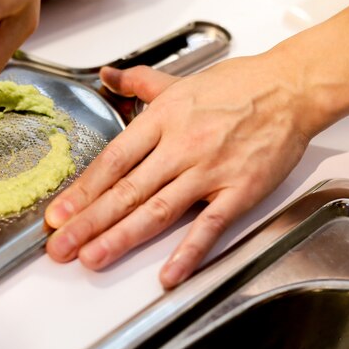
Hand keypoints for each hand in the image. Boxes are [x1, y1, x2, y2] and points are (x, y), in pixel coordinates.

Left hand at [44, 54, 314, 288]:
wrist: (290, 88)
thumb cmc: (236, 86)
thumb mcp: (177, 80)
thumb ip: (137, 81)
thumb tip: (107, 75)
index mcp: (161, 120)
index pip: (112, 161)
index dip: (81, 190)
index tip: (57, 214)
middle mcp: (180, 147)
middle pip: (126, 190)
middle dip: (88, 222)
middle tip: (59, 246)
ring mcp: (208, 171)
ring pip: (158, 210)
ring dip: (122, 237)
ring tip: (92, 257)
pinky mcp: (238, 191)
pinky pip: (210, 226)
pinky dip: (189, 252)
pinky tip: (168, 274)